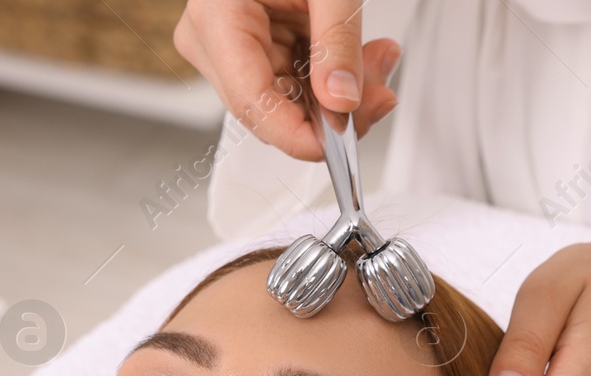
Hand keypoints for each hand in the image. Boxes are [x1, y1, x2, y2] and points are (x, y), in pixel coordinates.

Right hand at [174, 0, 402, 160]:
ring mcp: (226, 47)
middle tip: (380, 88)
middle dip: (332, 110)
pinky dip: (329, 77)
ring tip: (378, 59)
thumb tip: (343, 102)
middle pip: (270, 109)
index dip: (297, 135)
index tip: (339, 144)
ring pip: (285, 102)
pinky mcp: (248, 48)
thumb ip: (338, 43)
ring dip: (338, 93)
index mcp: (215, 16)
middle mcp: (209, 39)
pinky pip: (290, 82)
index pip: (251, 102)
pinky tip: (359, 58)